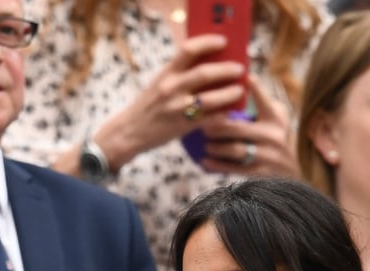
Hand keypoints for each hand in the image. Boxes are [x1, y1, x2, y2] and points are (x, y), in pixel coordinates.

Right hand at [94, 34, 245, 170]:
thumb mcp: (160, 82)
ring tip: (239, 90)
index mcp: (166, 73)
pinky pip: (208, 119)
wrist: (130, 131)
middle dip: (227, 70)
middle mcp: (171, 88)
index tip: (223, 41)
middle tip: (240, 69)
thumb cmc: (148, 105)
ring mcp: (177, 108)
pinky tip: (229, 111)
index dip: (208, 42)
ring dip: (230, 93)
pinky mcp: (182, 126)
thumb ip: (180, 73)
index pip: (188, 50)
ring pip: (210, 98)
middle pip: (204, 73)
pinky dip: (222, 114)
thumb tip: (208, 62)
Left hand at [198, 74, 298, 177]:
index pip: (263, 100)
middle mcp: (273, 135)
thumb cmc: (279, 136)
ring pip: (235, 150)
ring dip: (217, 147)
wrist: (298, 167)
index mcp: (276, 118)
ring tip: (206, 144)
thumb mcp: (277, 116)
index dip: (254, 88)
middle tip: (203, 125)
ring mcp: (268, 155)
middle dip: (218, 127)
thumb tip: (240, 80)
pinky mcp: (261, 172)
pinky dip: (218, 165)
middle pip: (239, 129)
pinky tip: (205, 161)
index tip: (242, 78)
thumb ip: (262, 102)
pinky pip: (235, 168)